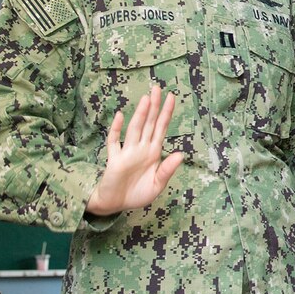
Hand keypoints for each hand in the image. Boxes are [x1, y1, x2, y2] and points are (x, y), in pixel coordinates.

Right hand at [86, 86, 183, 215]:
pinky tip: (120, 116)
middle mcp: (141, 149)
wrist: (115, 205)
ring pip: (135, 129)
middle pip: (149, 123)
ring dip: (140, 114)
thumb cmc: (137, 194)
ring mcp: (127, 152)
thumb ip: (167, 170)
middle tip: (157, 88)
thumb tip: (180, 154)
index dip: (166, 113)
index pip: (161, 128)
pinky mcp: (114, 160)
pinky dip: (116, 129)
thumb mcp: (157, 185)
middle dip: (154, 107)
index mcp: (153, 153)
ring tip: (146, 99)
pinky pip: (114, 142)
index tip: (172, 97)